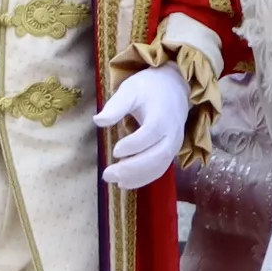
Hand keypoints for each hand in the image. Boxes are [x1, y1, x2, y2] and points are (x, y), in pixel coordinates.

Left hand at [97, 63, 189, 188]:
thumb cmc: (149, 87)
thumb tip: (97, 121)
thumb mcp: (130, 89)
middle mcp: (172, 133)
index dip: (133, 145)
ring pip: (159, 166)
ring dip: (137, 177)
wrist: (174, 87)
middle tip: (108, 174)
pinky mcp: (171, 152)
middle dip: (132, 168)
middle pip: (156, 155)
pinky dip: (144, 178)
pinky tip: (126, 183)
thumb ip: (116, 106)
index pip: (150, 134)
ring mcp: (174, 145)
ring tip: (114, 181)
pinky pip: (160, 169)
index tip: (114, 151)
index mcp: (162, 116)